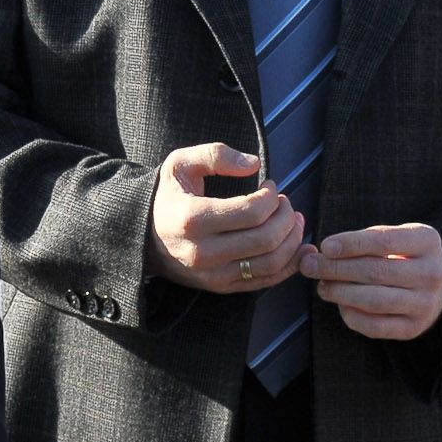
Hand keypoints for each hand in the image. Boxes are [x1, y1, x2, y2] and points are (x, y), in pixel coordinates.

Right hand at [146, 143, 304, 294]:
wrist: (143, 235)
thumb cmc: (168, 197)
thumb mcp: (180, 164)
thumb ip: (215, 155)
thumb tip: (253, 164)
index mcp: (192, 219)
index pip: (252, 212)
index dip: (271, 197)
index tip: (270, 187)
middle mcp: (202, 251)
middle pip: (266, 238)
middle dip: (287, 217)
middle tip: (285, 203)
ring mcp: (212, 274)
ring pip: (270, 262)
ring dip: (292, 240)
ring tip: (293, 222)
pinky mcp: (219, 287)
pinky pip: (265, 280)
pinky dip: (289, 265)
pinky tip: (298, 248)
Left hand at [303, 224, 441, 340]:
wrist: (431, 287)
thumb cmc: (399, 255)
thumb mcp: (390, 238)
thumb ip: (360, 242)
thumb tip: (321, 252)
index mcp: (428, 242)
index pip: (385, 241)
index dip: (351, 244)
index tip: (325, 246)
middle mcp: (433, 273)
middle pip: (376, 272)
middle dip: (336, 269)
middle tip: (310, 266)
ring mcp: (426, 304)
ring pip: (374, 300)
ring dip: (340, 293)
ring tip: (322, 285)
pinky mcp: (414, 328)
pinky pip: (375, 326)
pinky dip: (351, 315)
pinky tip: (340, 304)